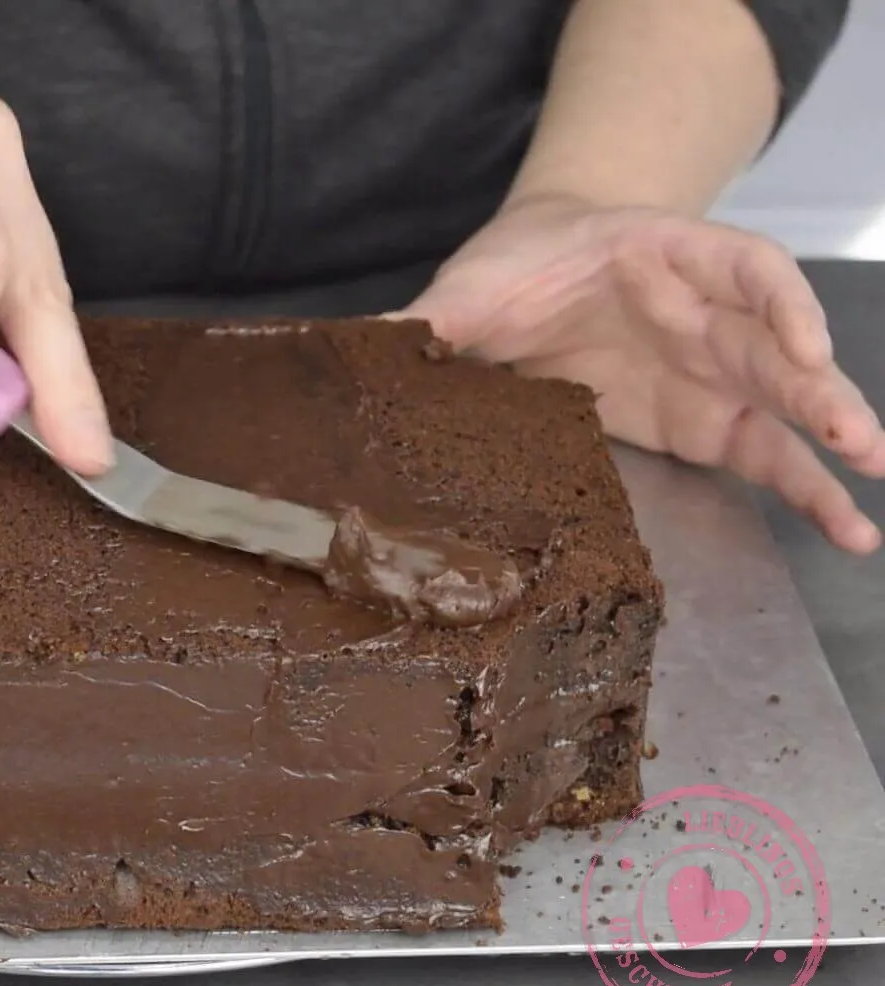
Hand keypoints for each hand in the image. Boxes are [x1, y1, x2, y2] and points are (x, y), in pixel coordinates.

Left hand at [400, 193, 884, 552]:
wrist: (529, 272)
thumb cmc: (513, 265)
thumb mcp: (468, 285)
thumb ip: (426, 319)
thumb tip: (353, 350)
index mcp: (662, 256)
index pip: (740, 266)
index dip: (776, 301)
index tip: (800, 340)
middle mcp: (704, 312)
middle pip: (775, 345)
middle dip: (816, 391)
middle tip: (855, 441)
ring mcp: (710, 368)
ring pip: (783, 407)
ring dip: (827, 451)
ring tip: (864, 515)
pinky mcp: (701, 420)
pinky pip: (762, 452)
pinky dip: (801, 488)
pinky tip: (843, 530)